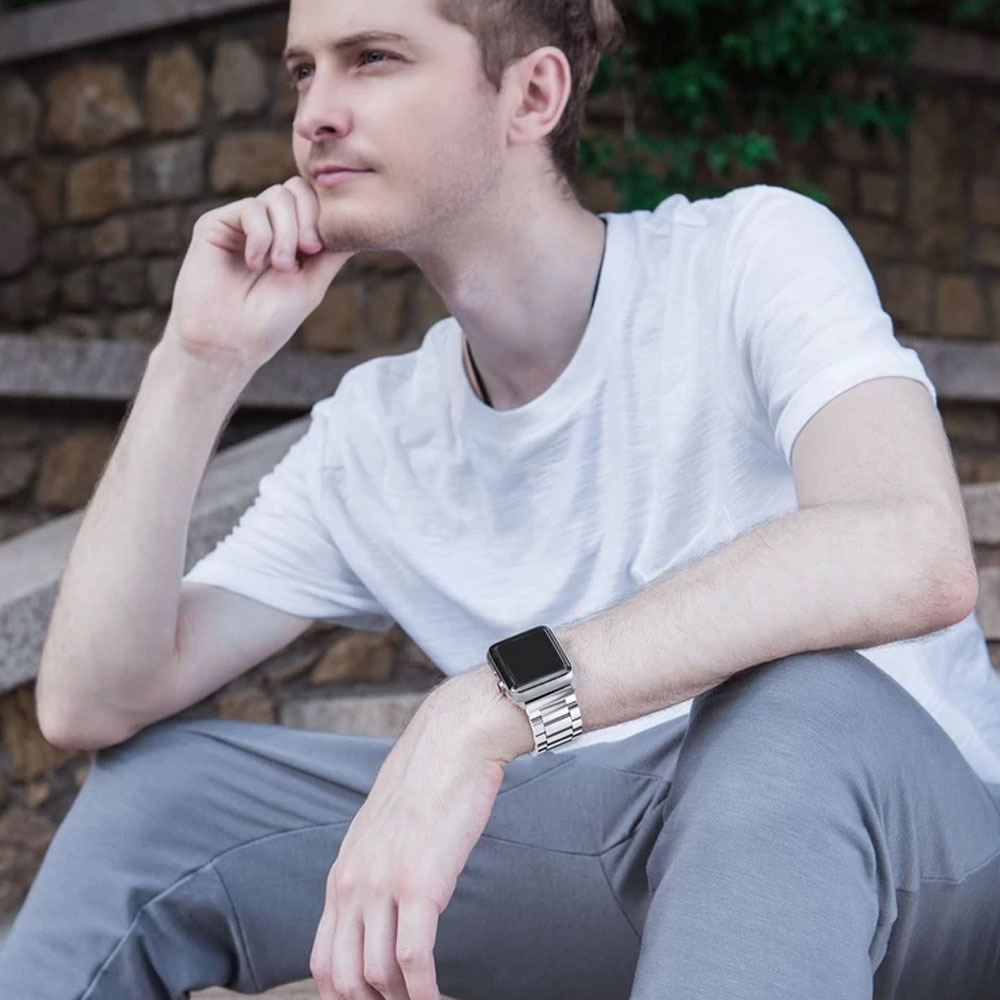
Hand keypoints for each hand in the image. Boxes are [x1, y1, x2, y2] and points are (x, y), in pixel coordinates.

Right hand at [163, 176, 354, 372]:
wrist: (229, 342)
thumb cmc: (270, 321)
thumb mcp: (313, 283)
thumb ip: (333, 251)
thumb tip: (358, 224)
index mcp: (293, 239)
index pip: (316, 202)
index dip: (324, 215)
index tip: (319, 249)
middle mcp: (269, 227)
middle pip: (298, 189)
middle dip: (309, 218)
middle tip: (307, 252)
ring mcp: (243, 224)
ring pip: (278, 196)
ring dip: (286, 232)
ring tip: (280, 267)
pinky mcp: (216, 224)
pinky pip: (250, 208)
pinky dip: (260, 235)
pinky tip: (254, 263)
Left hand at [310, 670, 517, 999]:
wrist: (452, 744)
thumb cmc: (428, 784)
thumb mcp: (384, 831)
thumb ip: (374, 869)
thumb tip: (384, 907)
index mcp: (343, 874)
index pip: (323, 960)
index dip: (343, 996)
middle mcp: (353, 884)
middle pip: (343, 977)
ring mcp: (383, 885)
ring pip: (376, 976)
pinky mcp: (419, 885)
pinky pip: (413, 962)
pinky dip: (424, 993)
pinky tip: (439, 998)